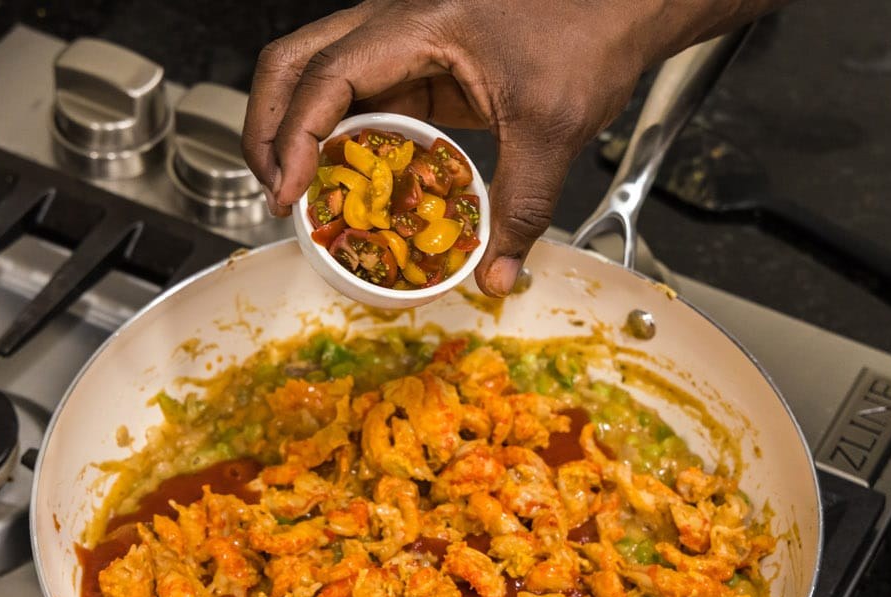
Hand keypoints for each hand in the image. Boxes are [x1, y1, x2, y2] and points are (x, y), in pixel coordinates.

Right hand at [243, 0, 692, 296]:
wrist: (622, 4)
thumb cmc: (590, 31)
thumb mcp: (552, 128)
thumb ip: (521, 207)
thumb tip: (495, 275)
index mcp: (416, 25)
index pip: (325, 79)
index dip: (293, 139)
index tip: (288, 195)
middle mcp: (395, 25)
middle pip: (292, 65)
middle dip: (268, 130)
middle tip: (276, 195)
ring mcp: (403, 44)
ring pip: (316, 79)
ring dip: (297, 134)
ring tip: (301, 195)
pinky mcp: (421, 67)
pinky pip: (362, 101)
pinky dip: (344, 142)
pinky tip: (355, 185)